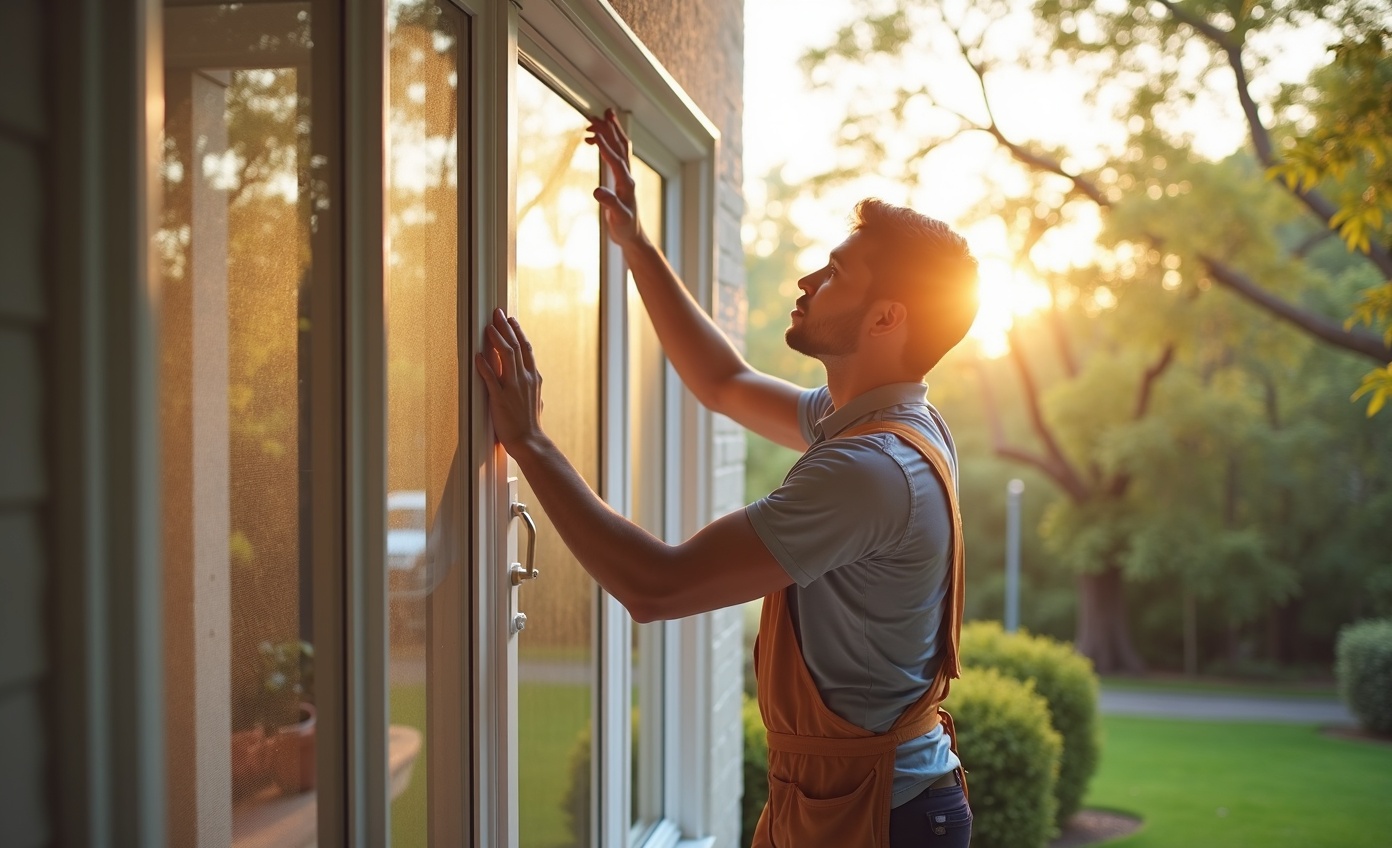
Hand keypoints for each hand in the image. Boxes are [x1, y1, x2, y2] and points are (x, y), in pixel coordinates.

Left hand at [475, 308, 544, 452]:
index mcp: (533, 377)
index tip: (511, 320)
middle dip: (506, 327)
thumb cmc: (530, 423)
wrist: (529, 441)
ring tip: (489, 327)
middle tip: (498, 313)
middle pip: (516, 346)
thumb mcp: (536, 400)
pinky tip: (477, 355)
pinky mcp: (500, 398)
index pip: (526, 348)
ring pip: (507, 355)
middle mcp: (525, 378)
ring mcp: (514, 387)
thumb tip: (533, 381)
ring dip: (497, 339)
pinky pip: (490, 377)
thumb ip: (532, 388)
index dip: (517, 332)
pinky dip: (484, 365)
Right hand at [585, 108, 642, 247]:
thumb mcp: (618, 218)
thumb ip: (610, 204)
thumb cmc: (625, 227)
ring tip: (597, 118)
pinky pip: (614, 154)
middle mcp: (628, 176)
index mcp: (626, 183)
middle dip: (611, 129)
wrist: (632, 234)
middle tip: (600, 113)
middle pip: (620, 146)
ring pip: (619, 147)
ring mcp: (625, 175)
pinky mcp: (621, 177)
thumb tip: (597, 191)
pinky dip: (604, 144)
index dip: (605, 146)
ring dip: (610, 131)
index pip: (616, 160)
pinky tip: (592, 141)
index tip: (594, 132)